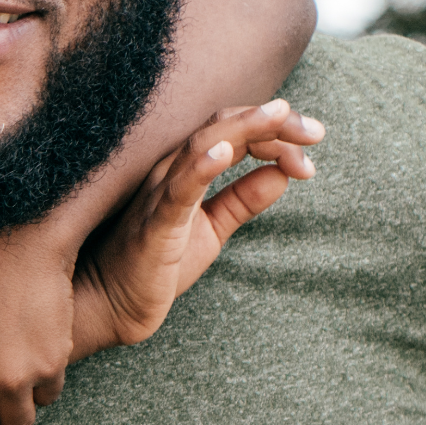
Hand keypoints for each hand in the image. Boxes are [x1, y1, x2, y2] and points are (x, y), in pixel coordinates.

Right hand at [73, 98, 321, 357]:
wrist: (111, 308)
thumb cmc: (154, 267)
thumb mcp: (212, 229)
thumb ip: (243, 199)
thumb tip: (284, 172)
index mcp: (184, 172)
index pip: (233, 132)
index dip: (275, 132)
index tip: (311, 146)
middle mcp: (169, 174)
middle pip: (222, 127)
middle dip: (272, 122)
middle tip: (315, 131)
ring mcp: (158, 197)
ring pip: (202, 146)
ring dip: (245, 128)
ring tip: (281, 116)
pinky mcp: (153, 227)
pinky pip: (177, 191)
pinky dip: (200, 167)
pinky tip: (225, 152)